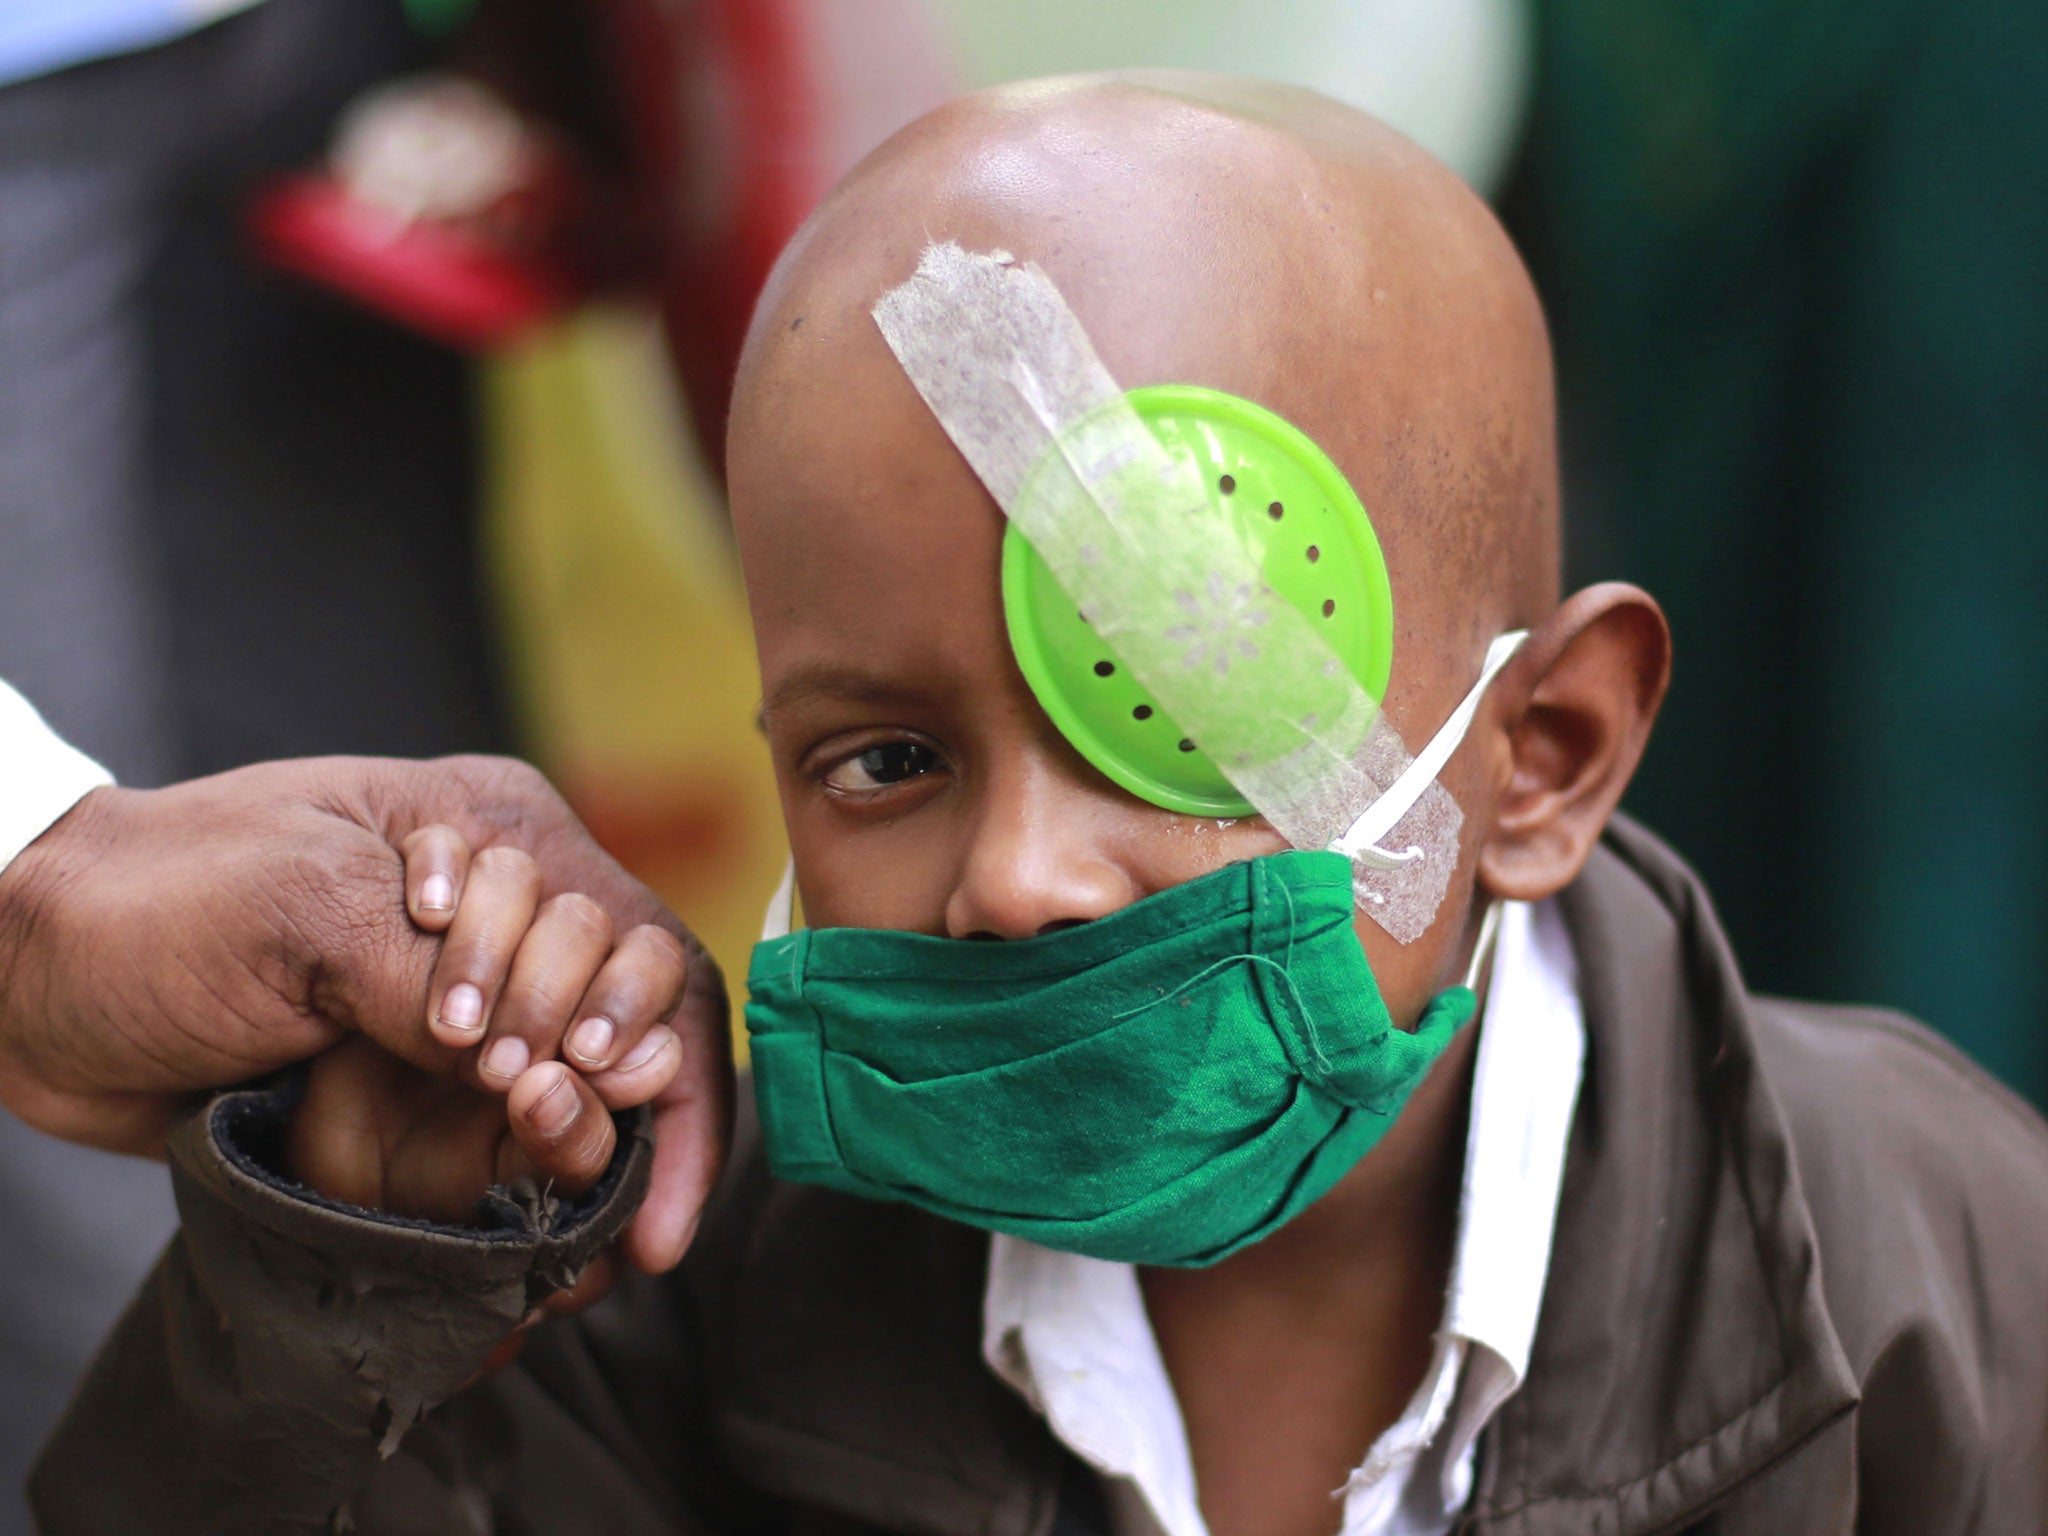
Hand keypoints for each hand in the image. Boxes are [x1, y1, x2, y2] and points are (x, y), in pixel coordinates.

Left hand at [0, 754, 732, 1270]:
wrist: (28, 977)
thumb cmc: (156, 902)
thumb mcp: (301, 904)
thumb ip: (427, 977)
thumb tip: (528, 1070)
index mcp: (492, 832)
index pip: (630, 926)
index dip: (640, 1013)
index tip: (594, 1084)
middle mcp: (504, 920)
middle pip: (632, 1009)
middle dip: (618, 1075)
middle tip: (542, 1116)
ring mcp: (465, 1008)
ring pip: (589, 1085)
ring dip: (593, 1144)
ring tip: (586, 1214)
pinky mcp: (423, 1086)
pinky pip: (518, 1137)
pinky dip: (548, 1183)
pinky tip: (569, 1233)